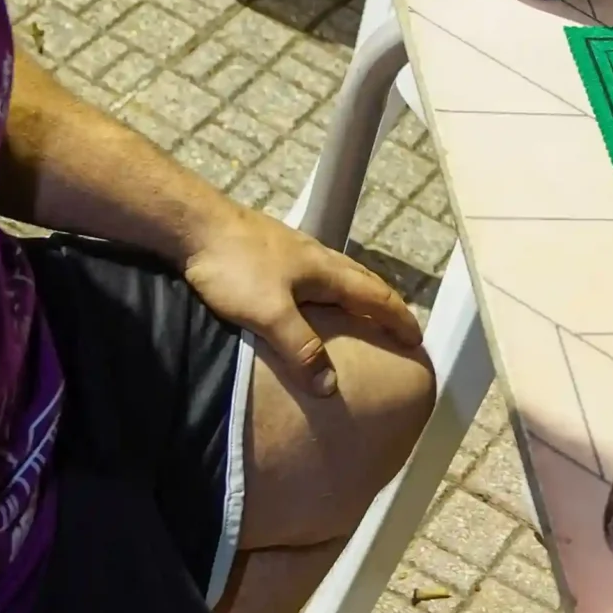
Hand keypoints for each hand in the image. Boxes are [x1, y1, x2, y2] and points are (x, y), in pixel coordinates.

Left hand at [182, 201, 421, 392]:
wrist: (195, 225)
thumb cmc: (236, 267)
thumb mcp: (269, 314)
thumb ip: (301, 348)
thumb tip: (331, 386)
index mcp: (327, 272)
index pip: (377, 297)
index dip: (399, 319)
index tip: (417, 340)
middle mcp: (319, 259)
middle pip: (365, 282)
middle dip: (386, 307)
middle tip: (400, 329)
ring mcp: (295, 253)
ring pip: (341, 276)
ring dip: (359, 297)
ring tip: (362, 317)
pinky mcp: (273, 252)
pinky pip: (316, 276)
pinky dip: (331, 292)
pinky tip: (312, 300)